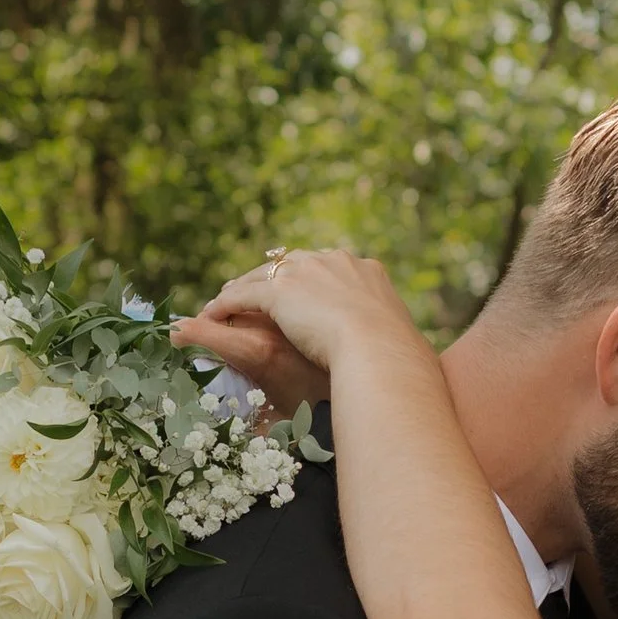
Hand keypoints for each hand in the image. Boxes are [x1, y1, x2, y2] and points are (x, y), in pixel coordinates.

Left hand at [172, 248, 422, 397]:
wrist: (380, 348)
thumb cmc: (397, 355)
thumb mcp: (399, 340)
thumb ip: (390, 339)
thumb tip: (405, 358)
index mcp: (365, 270)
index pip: (327, 268)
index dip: (308, 282)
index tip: (298, 296)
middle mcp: (334, 261)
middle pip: (291, 264)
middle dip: (271, 278)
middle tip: (255, 293)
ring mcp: (306, 272)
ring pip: (263, 275)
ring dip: (242, 288)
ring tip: (223, 303)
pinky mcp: (281, 290)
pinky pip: (245, 294)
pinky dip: (226, 304)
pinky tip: (212, 315)